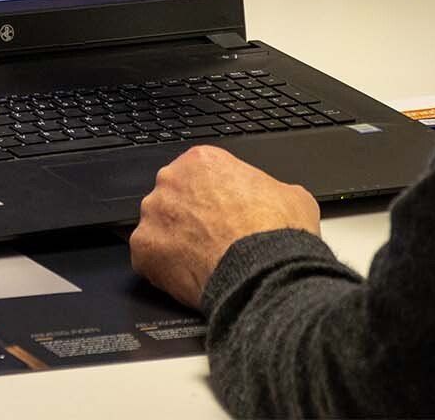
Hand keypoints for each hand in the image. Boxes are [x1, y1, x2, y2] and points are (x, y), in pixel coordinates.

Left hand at [129, 145, 319, 308]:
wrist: (265, 272)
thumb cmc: (277, 233)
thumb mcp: (291, 194)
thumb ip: (268, 189)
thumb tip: (273, 198)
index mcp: (203, 160)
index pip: (198, 174)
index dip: (211, 197)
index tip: (220, 214)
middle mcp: (171, 180)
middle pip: (173, 197)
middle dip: (187, 216)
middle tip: (210, 238)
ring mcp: (153, 214)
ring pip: (158, 227)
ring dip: (173, 241)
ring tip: (200, 260)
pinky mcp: (144, 248)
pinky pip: (149, 257)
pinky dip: (163, 267)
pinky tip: (187, 275)